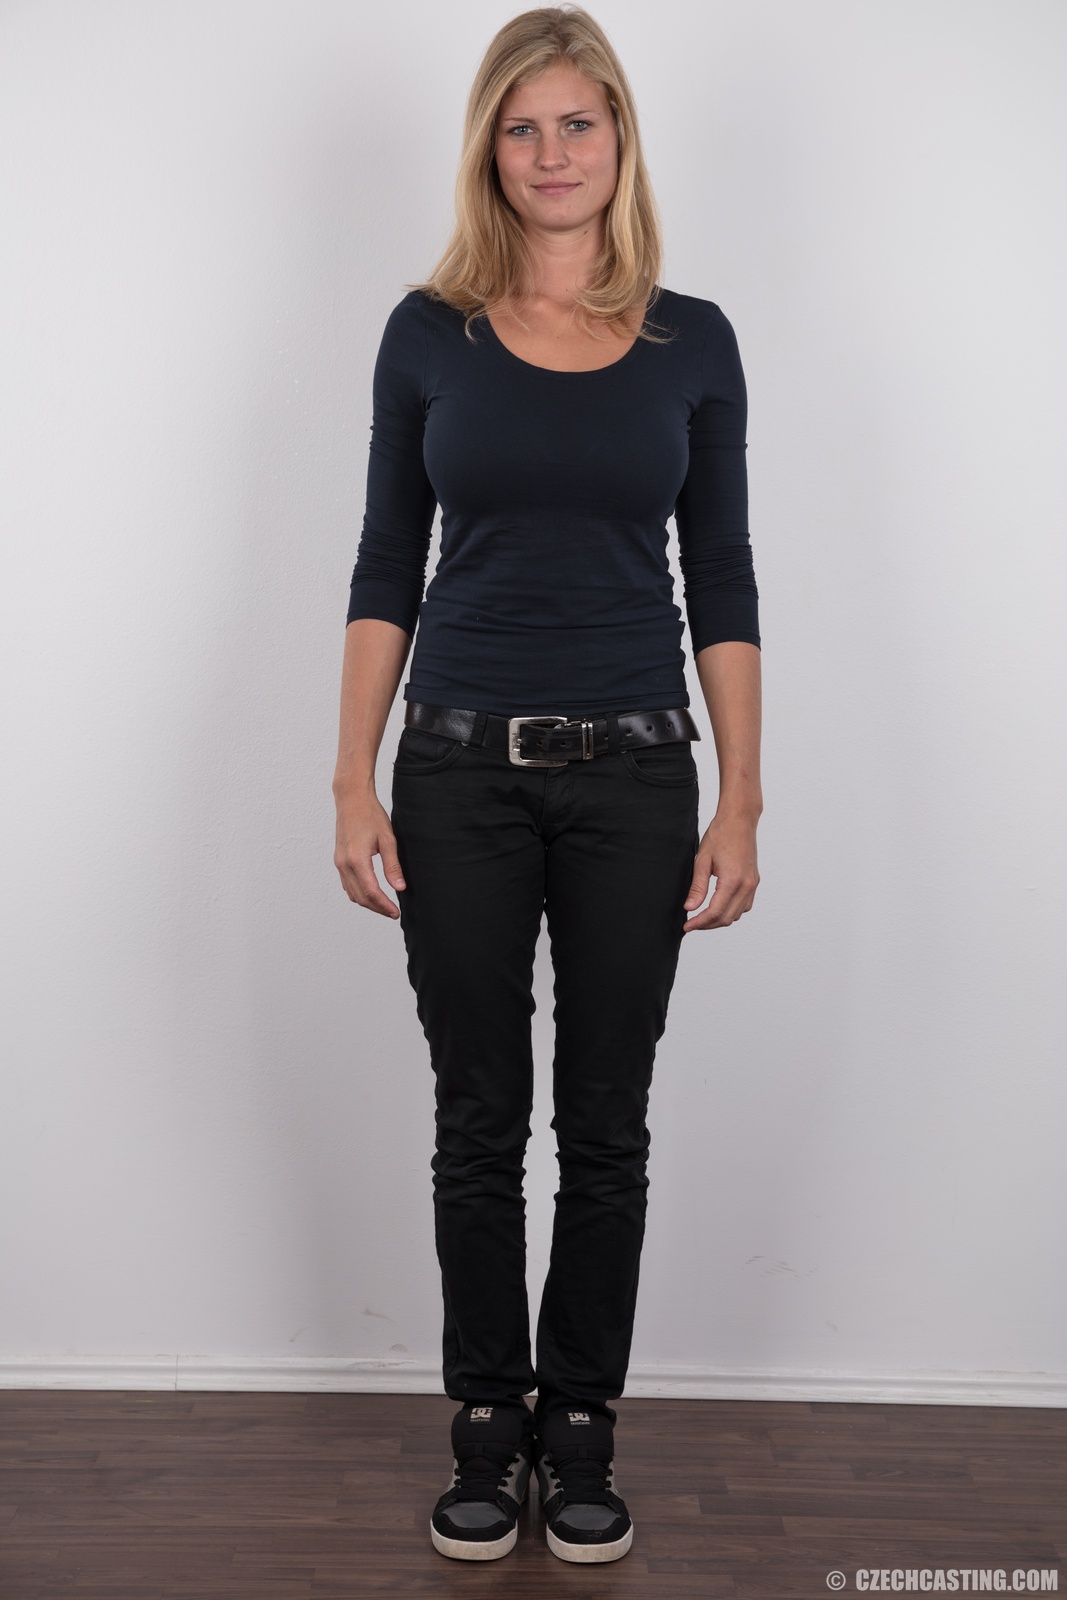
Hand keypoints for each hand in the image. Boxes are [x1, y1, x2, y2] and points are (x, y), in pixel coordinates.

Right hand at [333, 784, 405, 917]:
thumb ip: (392, 866)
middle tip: (393, 913)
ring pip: (352, 894)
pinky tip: (372, 894)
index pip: (371, 892)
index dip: (384, 905)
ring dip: (368, 903)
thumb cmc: (371, 815)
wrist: (352, 800)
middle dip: (377, 908)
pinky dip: (359, 894)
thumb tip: (400, 888)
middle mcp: (344, 864)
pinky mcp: (338, 860)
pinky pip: (347, 885)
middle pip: (360, 897)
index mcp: (356, 859)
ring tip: (385, 906)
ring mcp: (339, 863)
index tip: (396, 912)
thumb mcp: (388, 839)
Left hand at [683, 810, 759, 932]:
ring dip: (720, 919)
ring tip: (702, 916)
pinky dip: (731, 911)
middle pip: (727, 918)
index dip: (699, 923)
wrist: (739, 820)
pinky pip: (745, 905)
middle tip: (691, 924)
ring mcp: (753, 884)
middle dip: (708, 925)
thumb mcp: (702, 860)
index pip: (715, 912)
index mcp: (732, 880)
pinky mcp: (754, 881)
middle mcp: (746, 885)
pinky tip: (718, 906)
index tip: (687, 926)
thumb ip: (697, 887)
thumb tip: (689, 908)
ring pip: (737, 914)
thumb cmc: (720, 835)